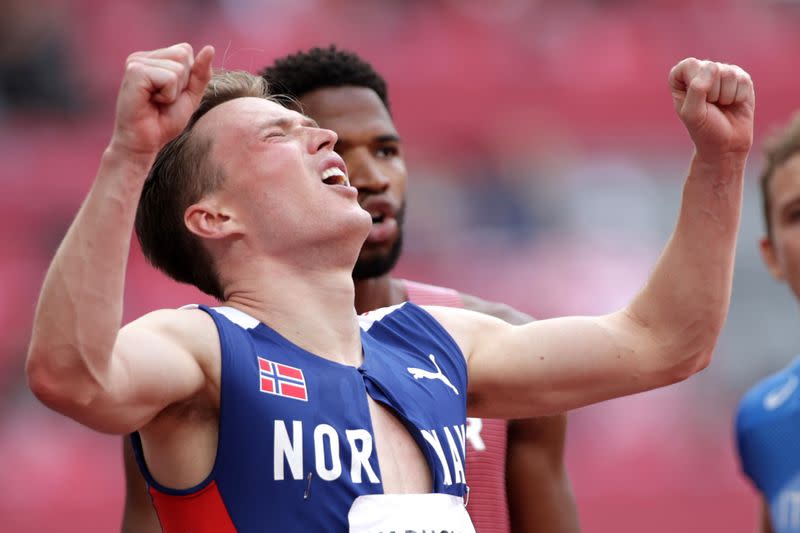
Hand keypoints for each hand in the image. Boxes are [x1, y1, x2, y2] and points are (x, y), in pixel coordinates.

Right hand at [110, 43, 214, 158]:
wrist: (144, 143)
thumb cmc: (164, 121)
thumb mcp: (190, 95)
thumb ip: (201, 73)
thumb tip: (210, 48)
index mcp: (153, 58)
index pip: (186, 50)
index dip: (187, 78)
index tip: (170, 95)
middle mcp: (142, 57)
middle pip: (183, 54)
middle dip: (182, 83)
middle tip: (163, 100)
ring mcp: (136, 62)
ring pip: (178, 67)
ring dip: (174, 92)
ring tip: (156, 102)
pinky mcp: (135, 72)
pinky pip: (169, 78)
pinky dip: (167, 95)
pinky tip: (151, 102)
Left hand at [669, 58, 753, 161]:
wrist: (726, 144)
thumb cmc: (704, 129)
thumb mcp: (693, 113)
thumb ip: (697, 89)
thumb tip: (713, 67)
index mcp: (682, 78)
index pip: (689, 64)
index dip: (695, 82)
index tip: (696, 100)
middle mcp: (702, 71)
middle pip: (712, 67)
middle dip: (712, 93)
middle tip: (710, 107)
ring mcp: (722, 73)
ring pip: (729, 73)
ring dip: (726, 96)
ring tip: (721, 106)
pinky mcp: (741, 79)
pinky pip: (743, 80)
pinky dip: (739, 97)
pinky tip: (733, 104)